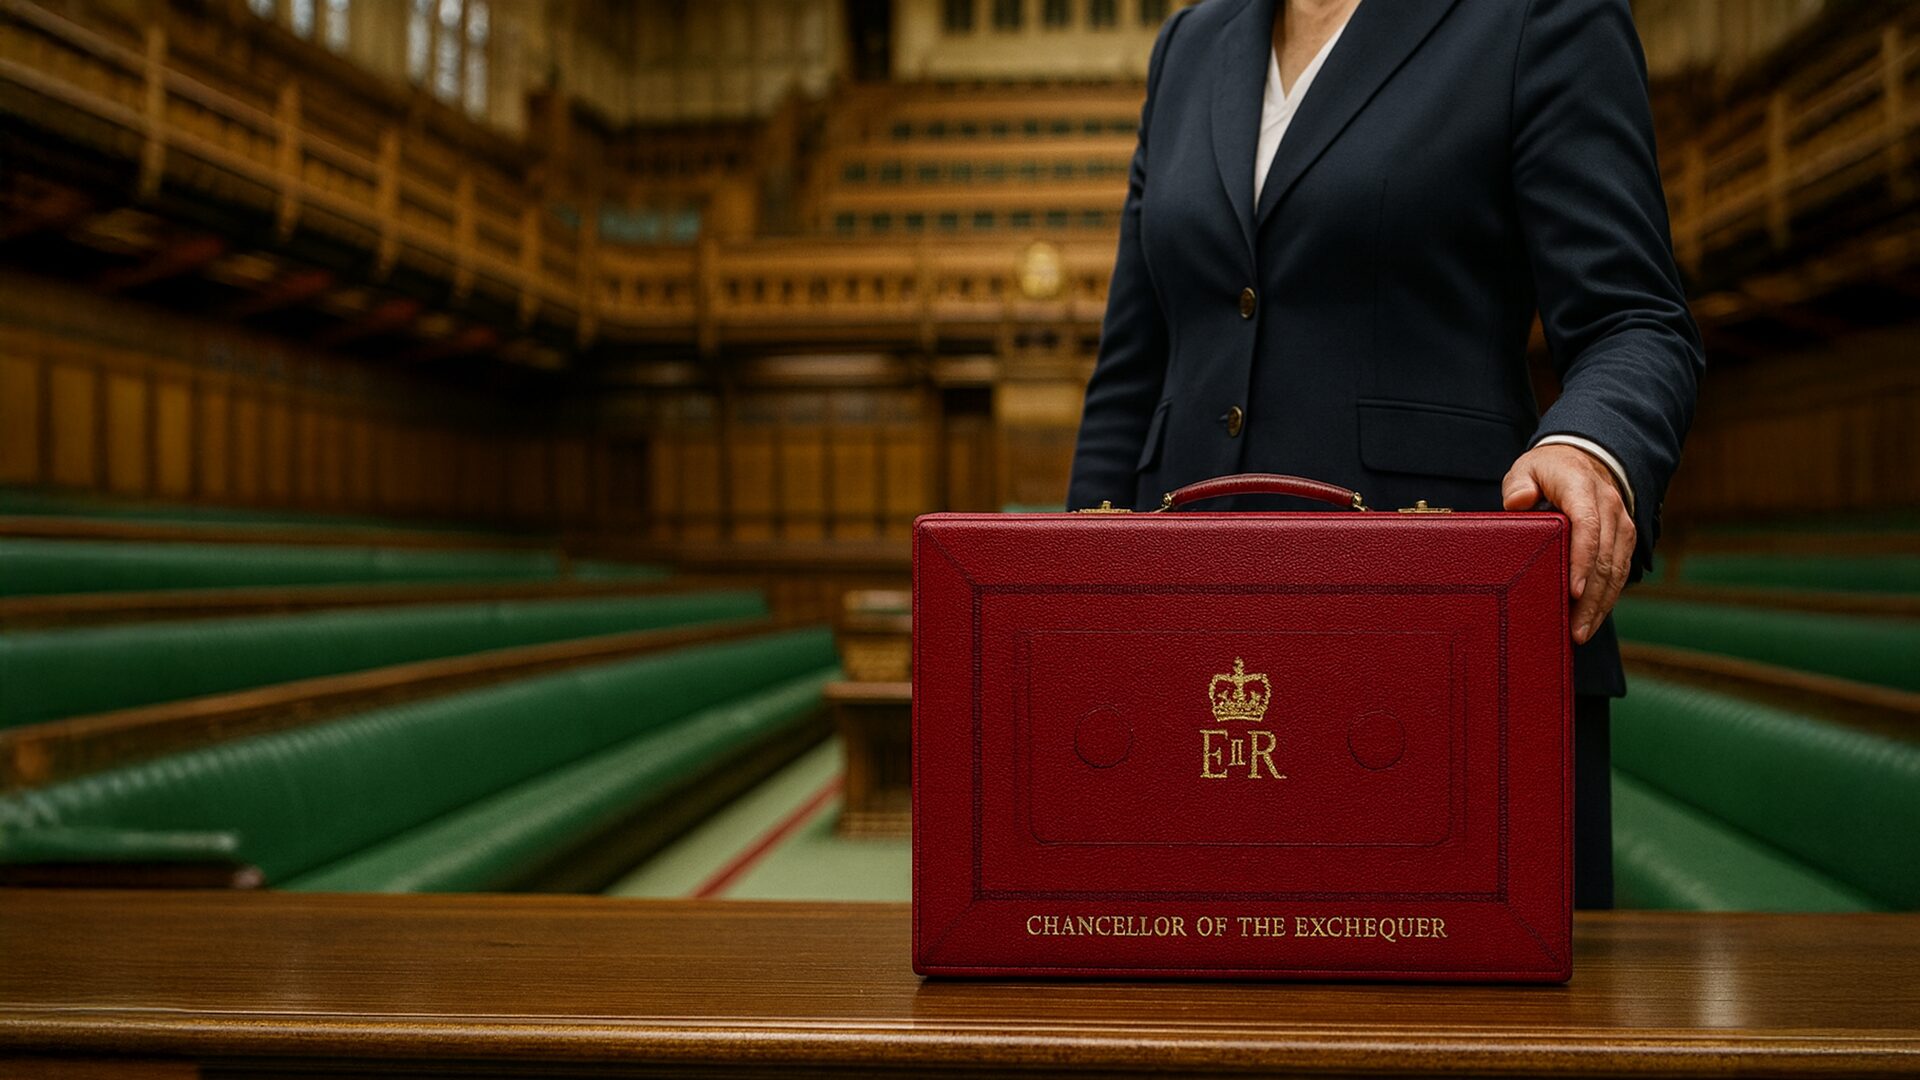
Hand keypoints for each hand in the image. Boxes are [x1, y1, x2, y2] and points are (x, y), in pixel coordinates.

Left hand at [1501, 444, 1634, 644]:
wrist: (1584, 459)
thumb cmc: (1548, 470)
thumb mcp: (1527, 468)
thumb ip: (1519, 485)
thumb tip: (1518, 502)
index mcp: (1582, 488)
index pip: (1588, 526)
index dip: (1583, 560)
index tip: (1574, 591)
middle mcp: (1609, 506)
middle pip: (1605, 557)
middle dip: (1591, 597)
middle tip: (1574, 629)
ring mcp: (1621, 523)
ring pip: (1617, 569)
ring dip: (1601, 604)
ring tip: (1581, 633)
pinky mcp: (1625, 538)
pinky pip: (1621, 571)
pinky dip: (1608, 597)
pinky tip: (1593, 619)